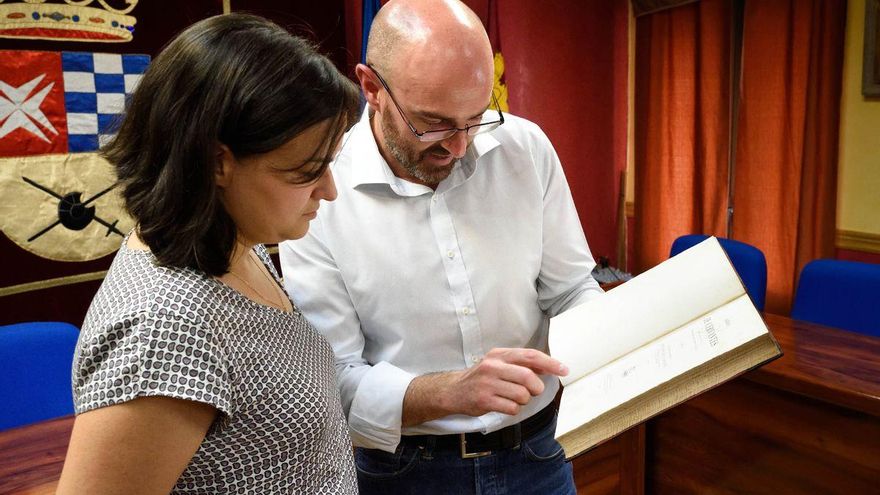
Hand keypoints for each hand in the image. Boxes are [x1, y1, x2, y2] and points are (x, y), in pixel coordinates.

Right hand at [402, 348, 567, 424]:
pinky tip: (504, 405)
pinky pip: (512, 408)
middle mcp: (493, 366)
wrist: (453, 390)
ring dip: (523, 400)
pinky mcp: (484, 400)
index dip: (550, 363)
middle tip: (533, 391)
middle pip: (528, 377)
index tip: (564, 369)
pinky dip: (513, 409)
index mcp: (499, 354)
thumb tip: (548, 366)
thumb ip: (520, 363)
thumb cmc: (481, 377)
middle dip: (536, 388)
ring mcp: (488, 383)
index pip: (530, 355)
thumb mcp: (498, 363)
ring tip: (512, 398)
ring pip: (522, 394)